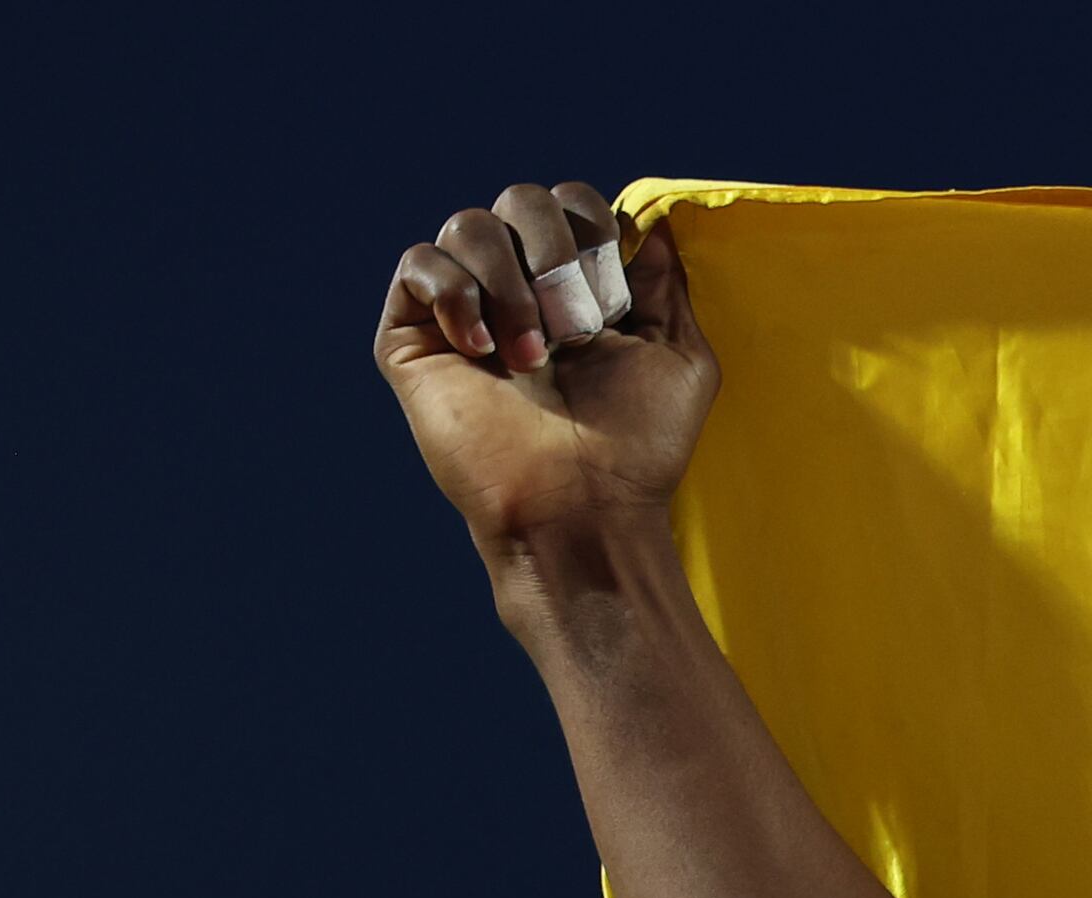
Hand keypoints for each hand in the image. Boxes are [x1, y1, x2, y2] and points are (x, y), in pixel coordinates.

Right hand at [377, 183, 717, 576]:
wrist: (581, 505)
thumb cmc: (639, 445)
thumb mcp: (679, 358)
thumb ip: (664, 284)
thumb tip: (648, 221)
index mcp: (580, 287)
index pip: (573, 204)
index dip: (595, 233)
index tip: (615, 303)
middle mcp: (520, 287)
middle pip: (521, 198)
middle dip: (556, 254)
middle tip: (575, 331)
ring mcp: (465, 307)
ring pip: (469, 224)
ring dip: (510, 285)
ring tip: (531, 360)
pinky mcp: (412, 333)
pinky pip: (420, 263)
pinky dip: (456, 297)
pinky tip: (482, 354)